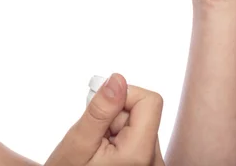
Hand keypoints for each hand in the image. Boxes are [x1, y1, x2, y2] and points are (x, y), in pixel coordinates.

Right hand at [45, 73, 164, 165]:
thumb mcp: (78, 142)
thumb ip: (100, 110)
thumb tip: (118, 79)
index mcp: (141, 155)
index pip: (150, 101)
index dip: (123, 97)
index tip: (100, 111)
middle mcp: (156, 162)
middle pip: (143, 113)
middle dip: (114, 116)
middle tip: (92, 136)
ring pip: (139, 125)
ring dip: (115, 129)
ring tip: (97, 148)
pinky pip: (138, 138)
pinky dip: (119, 139)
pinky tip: (104, 154)